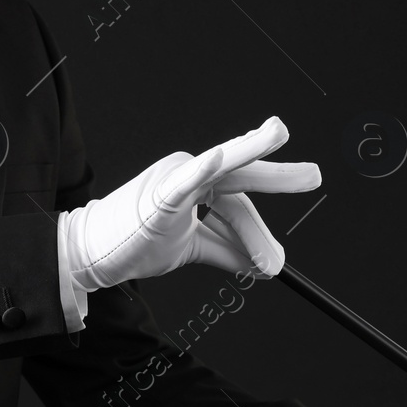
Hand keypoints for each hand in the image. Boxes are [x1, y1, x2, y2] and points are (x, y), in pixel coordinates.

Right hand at [57, 116, 319, 291]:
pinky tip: (217, 158)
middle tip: (314, 176)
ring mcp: (173, 179)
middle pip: (241, 175)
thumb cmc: (136, 243)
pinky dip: (203, 170)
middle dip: (279, 174)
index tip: (275, 265)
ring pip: (223, 175)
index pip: (238, 202)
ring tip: (284, 140)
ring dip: (254, 169)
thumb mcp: (193, 248)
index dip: (256, 234)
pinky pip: (184, 183)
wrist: (92, 254)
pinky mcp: (159, 196)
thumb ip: (228, 251)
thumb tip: (265, 267)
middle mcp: (189, 172)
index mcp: (197, 183)